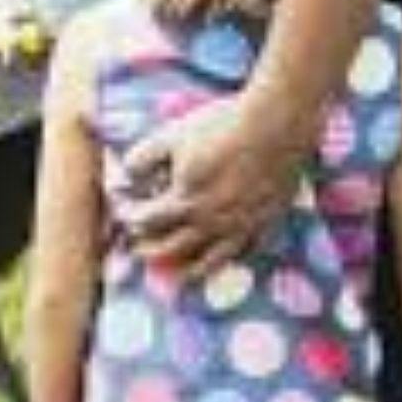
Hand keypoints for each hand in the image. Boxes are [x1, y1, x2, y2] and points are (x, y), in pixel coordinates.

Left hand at [120, 91, 314, 279]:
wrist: (276, 124)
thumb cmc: (221, 126)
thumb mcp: (172, 135)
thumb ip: (143, 157)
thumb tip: (126, 175)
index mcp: (183, 200)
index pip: (144, 221)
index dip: (128, 218)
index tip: (124, 214)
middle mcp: (208, 222)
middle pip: (169, 249)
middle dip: (148, 251)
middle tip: (139, 251)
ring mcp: (237, 227)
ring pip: (206, 263)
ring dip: (184, 272)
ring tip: (175, 277)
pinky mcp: (263, 224)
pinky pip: (241, 254)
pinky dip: (226, 262)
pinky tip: (219, 261)